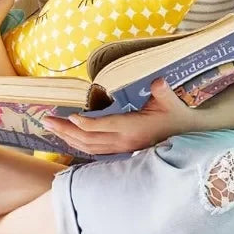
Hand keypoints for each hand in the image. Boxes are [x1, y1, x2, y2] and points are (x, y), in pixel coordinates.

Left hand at [42, 78, 200, 154]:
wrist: (187, 138)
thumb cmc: (176, 116)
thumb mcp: (170, 101)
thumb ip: (163, 91)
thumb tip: (158, 82)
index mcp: (133, 128)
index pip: (104, 127)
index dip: (86, 124)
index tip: (70, 117)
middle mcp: (123, 141)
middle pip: (89, 139)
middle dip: (65, 130)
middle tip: (46, 120)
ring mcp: (121, 149)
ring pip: (89, 147)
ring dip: (67, 137)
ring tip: (50, 127)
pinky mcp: (120, 151)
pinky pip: (94, 150)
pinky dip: (77, 143)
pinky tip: (66, 137)